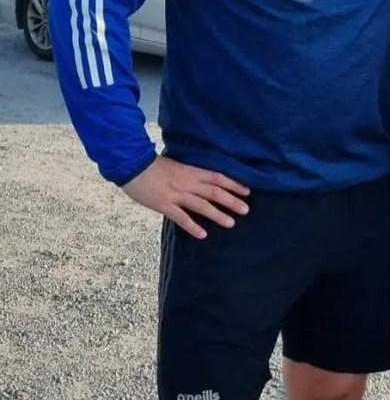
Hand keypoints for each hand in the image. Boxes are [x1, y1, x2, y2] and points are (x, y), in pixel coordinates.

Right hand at [122, 155, 249, 238]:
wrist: (132, 164)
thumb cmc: (152, 164)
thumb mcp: (175, 165)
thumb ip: (188, 174)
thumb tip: (201, 181)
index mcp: (191, 171)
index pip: (217, 177)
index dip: (233, 184)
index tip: (247, 191)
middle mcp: (187, 182)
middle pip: (214, 192)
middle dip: (231, 201)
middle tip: (246, 210)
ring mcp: (176, 194)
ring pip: (202, 205)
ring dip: (217, 215)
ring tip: (231, 223)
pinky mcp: (164, 204)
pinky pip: (181, 217)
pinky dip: (192, 226)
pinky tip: (203, 235)